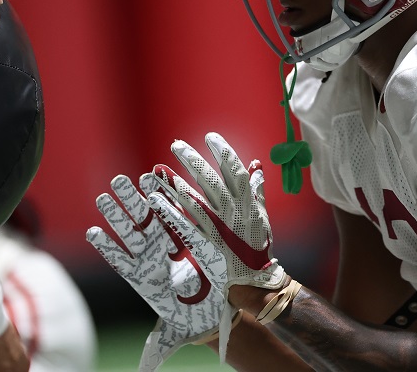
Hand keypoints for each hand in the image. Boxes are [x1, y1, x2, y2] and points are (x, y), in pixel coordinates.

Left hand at [87, 171, 228, 370]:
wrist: (215, 310)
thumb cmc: (191, 322)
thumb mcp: (171, 338)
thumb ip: (156, 350)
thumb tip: (144, 371)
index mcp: (143, 279)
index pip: (120, 260)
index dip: (106, 246)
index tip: (92, 232)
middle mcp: (153, 259)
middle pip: (131, 232)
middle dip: (118, 212)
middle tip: (106, 193)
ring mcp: (169, 245)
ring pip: (148, 220)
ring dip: (135, 201)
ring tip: (122, 181)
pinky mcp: (188, 237)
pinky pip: (175, 215)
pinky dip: (165, 200)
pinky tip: (156, 183)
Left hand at [148, 133, 285, 293]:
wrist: (252, 280)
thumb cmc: (257, 246)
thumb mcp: (261, 215)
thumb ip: (256, 189)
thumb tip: (255, 163)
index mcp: (248, 204)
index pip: (235, 173)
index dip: (223, 153)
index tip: (210, 137)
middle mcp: (233, 214)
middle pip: (211, 182)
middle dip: (193, 162)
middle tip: (176, 145)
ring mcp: (218, 229)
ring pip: (194, 201)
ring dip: (175, 183)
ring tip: (159, 168)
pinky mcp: (204, 244)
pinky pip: (183, 225)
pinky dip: (169, 211)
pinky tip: (155, 198)